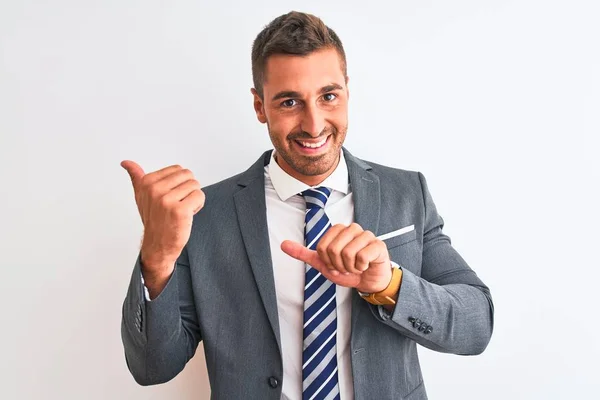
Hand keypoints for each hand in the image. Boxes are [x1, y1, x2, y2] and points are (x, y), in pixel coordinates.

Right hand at [121, 160, 204, 281]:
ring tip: (182, 210)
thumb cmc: (153, 218)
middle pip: (188, 175)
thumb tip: (125, 162)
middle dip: (188, 189)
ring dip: (193, 198)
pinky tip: (187, 215)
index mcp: (147, 182)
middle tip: (178, 204)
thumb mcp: (141, 196)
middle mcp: (155, 190)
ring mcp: (167, 200)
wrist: (157, 244)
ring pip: (195, 186)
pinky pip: (199, 196)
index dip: (179, 183)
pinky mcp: (180, 211)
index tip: (170, 197)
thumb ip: (136, 177)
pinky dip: (198, 205)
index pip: (178, 169)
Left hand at [281, 223, 392, 293]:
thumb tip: (283, 244)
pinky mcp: (378, 245)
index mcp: (338, 230)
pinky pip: (362, 257)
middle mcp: (352, 229)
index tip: (335, 265)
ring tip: (356, 267)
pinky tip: (365, 266)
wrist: (368, 282)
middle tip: (346, 268)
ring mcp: (367, 235)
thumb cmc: (348, 270)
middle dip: (338, 266)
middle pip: (333, 249)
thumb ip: (304, 254)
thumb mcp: (323, 264)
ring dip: (350, 268)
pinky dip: (361, 267)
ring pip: (348, 253)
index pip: (323, 247)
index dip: (327, 261)